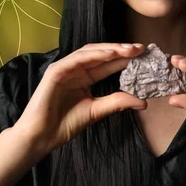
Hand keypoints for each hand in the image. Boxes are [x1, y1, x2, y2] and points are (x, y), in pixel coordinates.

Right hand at [11, 43, 147, 159]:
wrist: (41, 137)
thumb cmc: (65, 124)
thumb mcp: (97, 111)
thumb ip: (117, 102)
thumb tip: (143, 101)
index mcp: (85, 78)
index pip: (108, 64)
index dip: (125, 59)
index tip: (144, 56)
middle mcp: (76, 69)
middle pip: (101, 54)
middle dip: (121, 50)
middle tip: (140, 48)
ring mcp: (65, 68)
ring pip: (90, 52)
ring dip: (110, 49)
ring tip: (128, 49)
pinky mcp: (56, 71)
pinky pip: (76, 59)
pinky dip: (93, 55)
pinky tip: (108, 54)